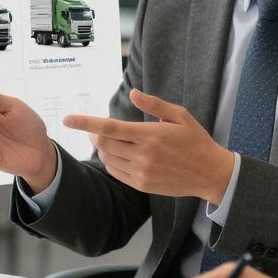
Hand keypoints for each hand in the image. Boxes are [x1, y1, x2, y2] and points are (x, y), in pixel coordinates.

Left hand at [62, 89, 235, 203]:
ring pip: (108, 159)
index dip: (85, 122)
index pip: (109, 128)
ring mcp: (141, 172)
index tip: (67, 119)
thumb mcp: (179, 115)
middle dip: (92, 135)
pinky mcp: (142, 185)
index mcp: (150, 134)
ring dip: (101, 149)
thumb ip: (154, 104)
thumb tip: (133, 93)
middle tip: (93, 130)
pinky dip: (111, 162)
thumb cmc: (195, 140)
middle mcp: (143, 155)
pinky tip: (117, 155)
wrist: (210, 173)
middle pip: (103, 144)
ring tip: (107, 141)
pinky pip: (116, 172)